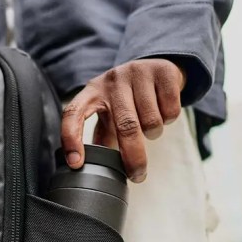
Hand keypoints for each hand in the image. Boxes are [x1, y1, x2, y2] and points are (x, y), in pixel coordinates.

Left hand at [60, 59, 185, 182]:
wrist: (156, 67)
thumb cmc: (127, 97)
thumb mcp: (109, 113)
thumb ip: (102, 137)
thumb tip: (93, 169)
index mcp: (92, 92)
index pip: (74, 113)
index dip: (71, 138)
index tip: (76, 163)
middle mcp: (112, 80)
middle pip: (125, 126)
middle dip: (133, 156)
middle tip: (137, 175)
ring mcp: (138, 72)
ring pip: (151, 121)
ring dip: (154, 133)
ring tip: (151, 126)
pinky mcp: (162, 71)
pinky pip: (170, 110)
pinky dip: (169, 119)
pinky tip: (164, 110)